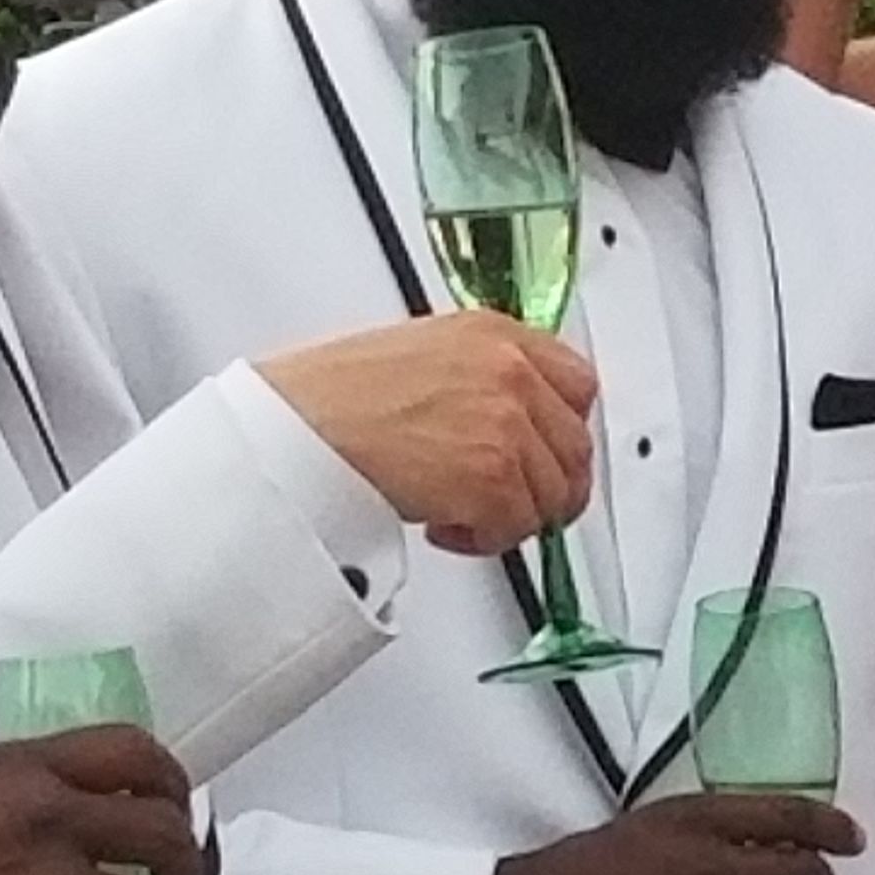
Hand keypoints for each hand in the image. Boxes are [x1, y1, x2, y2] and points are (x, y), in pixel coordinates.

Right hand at [261, 310, 597, 556]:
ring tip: (461, 515)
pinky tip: (442, 525)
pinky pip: (516, 528)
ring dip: (512, 517)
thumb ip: (475, 376)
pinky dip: (483, 541)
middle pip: (576, 448)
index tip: (546, 455)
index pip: (577, 385)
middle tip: (511, 503)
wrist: (296, 428)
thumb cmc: (330, 396)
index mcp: (493, 334)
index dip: (563, 430)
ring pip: (553, 496)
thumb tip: (504, 422)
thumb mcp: (419, 353)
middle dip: (547, 486)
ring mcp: (506, 425)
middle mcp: (509, 373)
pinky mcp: (492, 478)